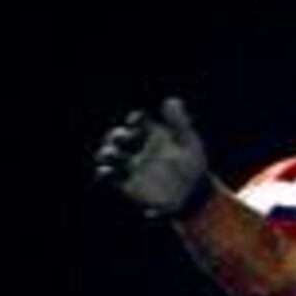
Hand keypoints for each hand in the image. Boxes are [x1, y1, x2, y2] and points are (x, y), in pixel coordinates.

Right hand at [94, 97, 213, 219]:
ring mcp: (129, 164)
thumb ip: (179, 123)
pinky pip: (108, 177)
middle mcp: (136, 146)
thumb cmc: (191, 166)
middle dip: (118, 137)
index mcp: (149, 133)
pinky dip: (105, 174)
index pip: (137, 122)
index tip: (135, 123)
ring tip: (113, 156)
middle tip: (124, 140)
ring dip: (107, 153)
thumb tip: (171, 100)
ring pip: (108, 154)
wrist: (191, 195)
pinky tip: (109, 173)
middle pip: (118, 136)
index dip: (135, 121)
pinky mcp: (124, 182)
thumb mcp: (188, 143)